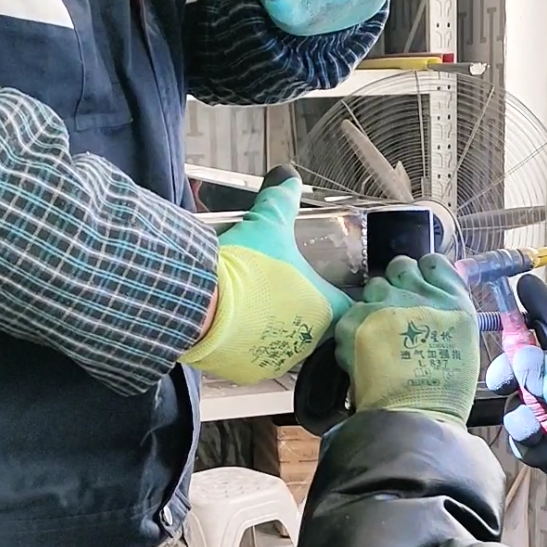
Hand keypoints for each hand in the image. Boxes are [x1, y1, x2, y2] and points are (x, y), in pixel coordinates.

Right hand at [181, 166, 351, 384]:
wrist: (199, 302)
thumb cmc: (245, 265)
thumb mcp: (267, 223)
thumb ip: (281, 199)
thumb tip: (288, 174)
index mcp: (325, 309)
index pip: (347, 307)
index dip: (336, 294)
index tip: (322, 284)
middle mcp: (309, 342)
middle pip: (314, 326)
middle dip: (298, 308)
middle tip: (278, 288)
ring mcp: (279, 360)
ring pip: (284, 343)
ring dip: (273, 326)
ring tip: (252, 303)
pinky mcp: (249, 372)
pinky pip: (255, 357)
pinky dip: (246, 343)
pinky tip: (233, 323)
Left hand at [335, 254, 478, 425]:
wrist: (413, 417)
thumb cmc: (444, 391)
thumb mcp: (464, 344)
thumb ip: (448, 312)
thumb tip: (432, 297)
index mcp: (452, 301)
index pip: (433, 262)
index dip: (423, 274)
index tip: (420, 288)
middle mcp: (419, 294)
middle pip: (400, 266)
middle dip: (397, 284)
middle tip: (397, 312)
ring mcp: (385, 304)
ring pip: (374, 287)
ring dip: (375, 304)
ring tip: (379, 337)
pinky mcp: (356, 320)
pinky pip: (353, 312)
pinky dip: (355, 329)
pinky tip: (365, 352)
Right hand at [485, 275, 546, 513]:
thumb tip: (522, 352)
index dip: (540, 305)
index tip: (522, 283)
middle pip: (522, 359)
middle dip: (510, 370)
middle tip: (505, 383)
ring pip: (514, 397)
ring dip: (522, 416)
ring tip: (540, 433)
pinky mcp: (537, 436)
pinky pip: (515, 428)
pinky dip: (525, 441)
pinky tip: (542, 453)